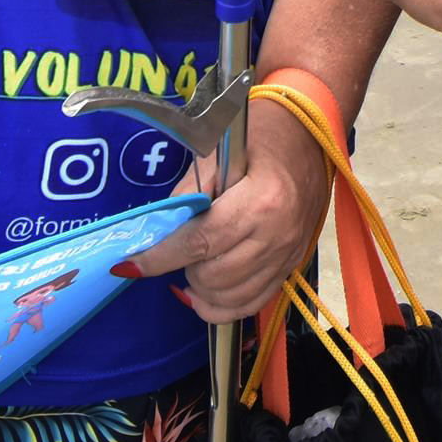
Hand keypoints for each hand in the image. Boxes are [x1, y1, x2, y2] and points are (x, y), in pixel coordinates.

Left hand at [123, 100, 333, 322]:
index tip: (130, 265)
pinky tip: (205, 293)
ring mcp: (288, 254)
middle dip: (183, 267)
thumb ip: (187, 196)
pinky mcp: (292, 265)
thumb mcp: (217, 155)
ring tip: (193, 266)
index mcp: (261, 201)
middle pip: (214, 275)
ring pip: (230, 298)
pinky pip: (252, 304)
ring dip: (201, 289)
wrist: (311, 134)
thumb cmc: (262, 135)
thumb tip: (159, 234)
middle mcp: (278, 235)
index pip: (201, 241)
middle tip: (178, 246)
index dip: (161, 257)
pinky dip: (222, 307)